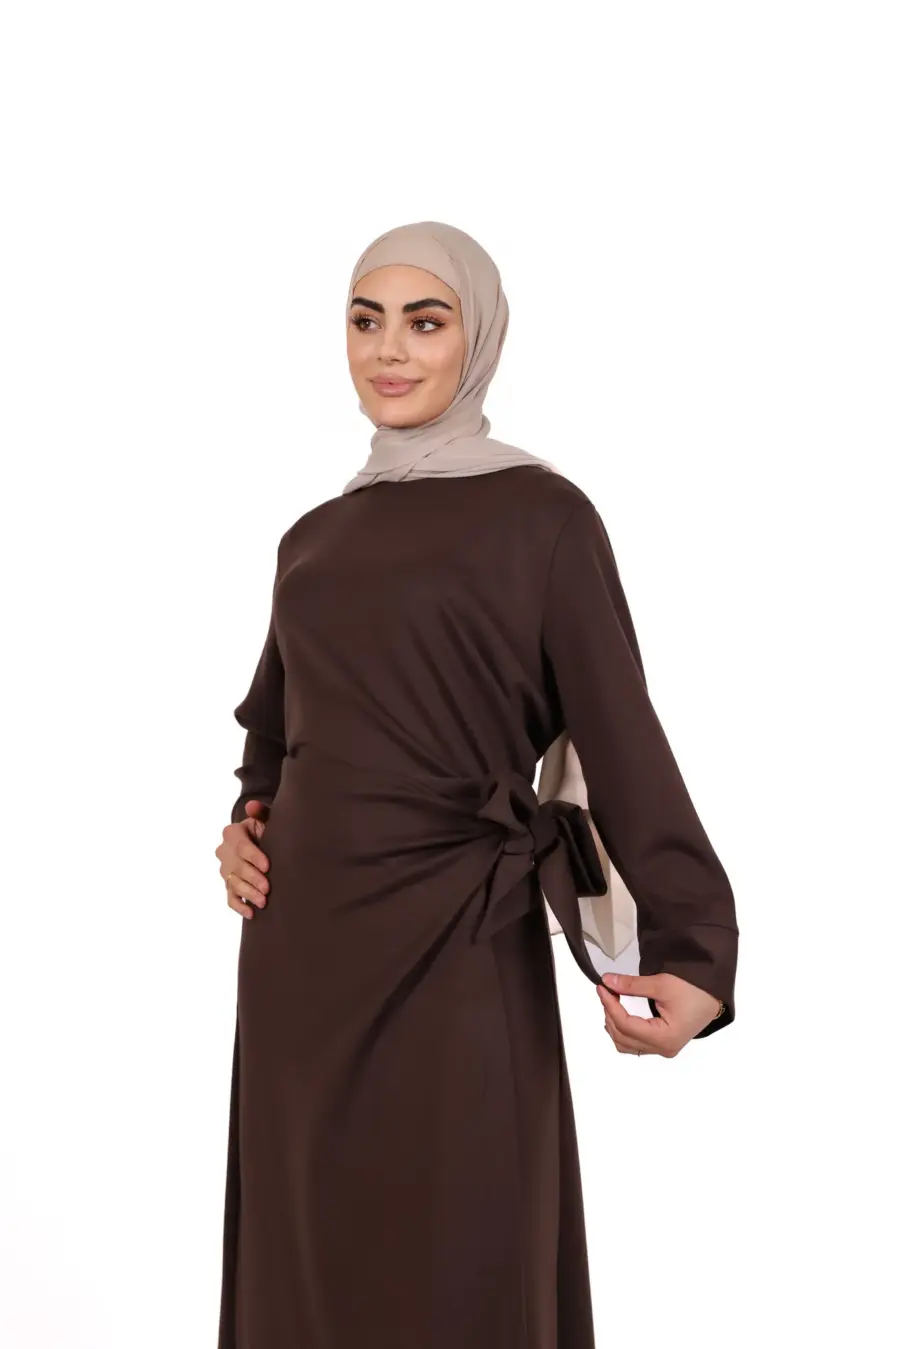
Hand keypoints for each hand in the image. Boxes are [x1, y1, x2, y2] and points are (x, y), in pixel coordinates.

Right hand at [215, 799, 270, 919]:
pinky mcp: (228, 884)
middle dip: (252, 878)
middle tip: (267, 888)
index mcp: (231, 833)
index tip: (268, 866)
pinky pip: (230, 898)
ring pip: (233, 883)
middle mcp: (224, 852)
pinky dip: (240, 906)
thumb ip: (260, 812)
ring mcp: (225, 870)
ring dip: (248, 893)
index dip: (254, 856)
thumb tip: (252, 806)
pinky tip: (251, 914)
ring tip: (263, 902)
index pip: (241, 846)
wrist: (263, 841)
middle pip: (237, 867)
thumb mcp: (265, 819)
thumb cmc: (266, 829)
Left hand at [597, 971, 720, 1056]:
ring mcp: (663, 1049)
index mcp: (665, 1038)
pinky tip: (619, 1014)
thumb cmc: (695, 991)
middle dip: (610, 1013)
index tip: (602, 988)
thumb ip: (631, 985)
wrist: (713, 996)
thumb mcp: (661, 984)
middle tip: (606, 991)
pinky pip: (635, 1043)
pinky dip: (623, 1029)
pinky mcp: (663, 1044)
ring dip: (614, 1023)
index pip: (626, 1024)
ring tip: (611, 1001)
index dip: (610, 1005)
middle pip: (623, 1037)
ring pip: (626, 1044)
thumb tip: (608, 981)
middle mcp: (663, 1049)